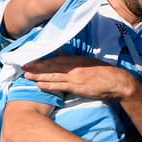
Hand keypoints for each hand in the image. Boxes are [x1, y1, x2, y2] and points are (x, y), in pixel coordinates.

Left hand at [23, 54, 137, 100]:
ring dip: (39, 76)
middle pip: (52, 66)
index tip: (31, 60)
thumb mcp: (87, 61)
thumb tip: (59, 53)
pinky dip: (49, 85)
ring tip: (27, 75)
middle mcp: (74, 67)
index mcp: (77, 60)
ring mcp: (76, 77)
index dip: (43, 60)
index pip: (56, 59)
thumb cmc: (103, 72)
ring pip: (54, 76)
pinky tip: (40, 85)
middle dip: (37, 67)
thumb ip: (72, 59)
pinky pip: (61, 86)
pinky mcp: (78, 87)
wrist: (118, 82)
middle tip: (23, 66)